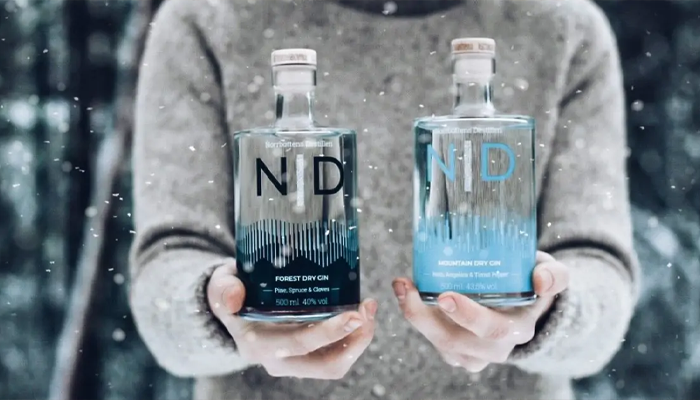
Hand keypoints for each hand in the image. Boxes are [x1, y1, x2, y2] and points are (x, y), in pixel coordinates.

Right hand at [207, 263, 376, 379]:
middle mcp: (278, 361)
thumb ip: (225, 290)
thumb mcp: (221, 286)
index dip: (329, 332)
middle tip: (368, 311)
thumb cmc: (231, 292)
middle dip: (355, 340)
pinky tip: (361, 312)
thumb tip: (234, 296)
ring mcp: (295, 362)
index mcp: (259, 345)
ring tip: (368, 309)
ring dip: (359, 341)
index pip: (299, 345)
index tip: (354, 315)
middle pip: (327, 364)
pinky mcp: (308, 355)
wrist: (232, 308)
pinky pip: (336, 355)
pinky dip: (353, 338)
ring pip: (336, 364)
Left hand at [393, 251, 568, 371]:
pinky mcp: (455, 350)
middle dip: (428, 318)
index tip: (445, 296)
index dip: (468, 315)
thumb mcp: (552, 273)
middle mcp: (494, 347)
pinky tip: (405, 292)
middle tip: (411, 290)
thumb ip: (554, 275)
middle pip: (456, 340)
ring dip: (415, 315)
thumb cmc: (532, 280)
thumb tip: (542, 279)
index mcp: (517, 328)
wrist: (525, 299)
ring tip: (401, 286)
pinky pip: (432, 339)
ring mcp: (472, 352)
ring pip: (439, 342)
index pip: (492, 329)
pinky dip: (416, 317)